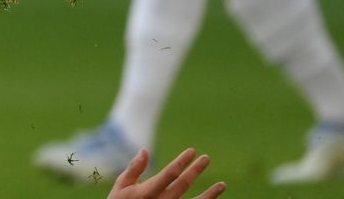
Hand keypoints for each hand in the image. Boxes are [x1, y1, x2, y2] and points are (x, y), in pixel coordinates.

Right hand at [107, 147, 224, 198]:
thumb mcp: (121, 187)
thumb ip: (134, 169)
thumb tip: (145, 150)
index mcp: (147, 192)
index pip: (170, 174)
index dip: (182, 161)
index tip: (192, 151)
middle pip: (184, 184)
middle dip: (196, 170)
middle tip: (206, 158)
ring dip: (210, 194)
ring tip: (223, 185)